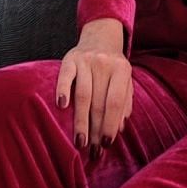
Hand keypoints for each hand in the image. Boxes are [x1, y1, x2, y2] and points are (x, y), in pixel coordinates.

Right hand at [55, 18, 132, 153]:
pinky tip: (61, 106)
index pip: (115, 101)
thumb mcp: (125, 80)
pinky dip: (63, 90)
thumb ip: (124, 102)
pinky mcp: (69, 58)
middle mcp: (104, 64)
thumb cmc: (113, 67)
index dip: (111, 124)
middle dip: (96, 129)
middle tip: (92, 151)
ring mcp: (86, 60)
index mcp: (122, 70)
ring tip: (80, 141)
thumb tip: (119, 128)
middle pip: (99, 102)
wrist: (100, 36)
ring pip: (83, 94)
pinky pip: (65, 75)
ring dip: (80, 120)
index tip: (107, 144)